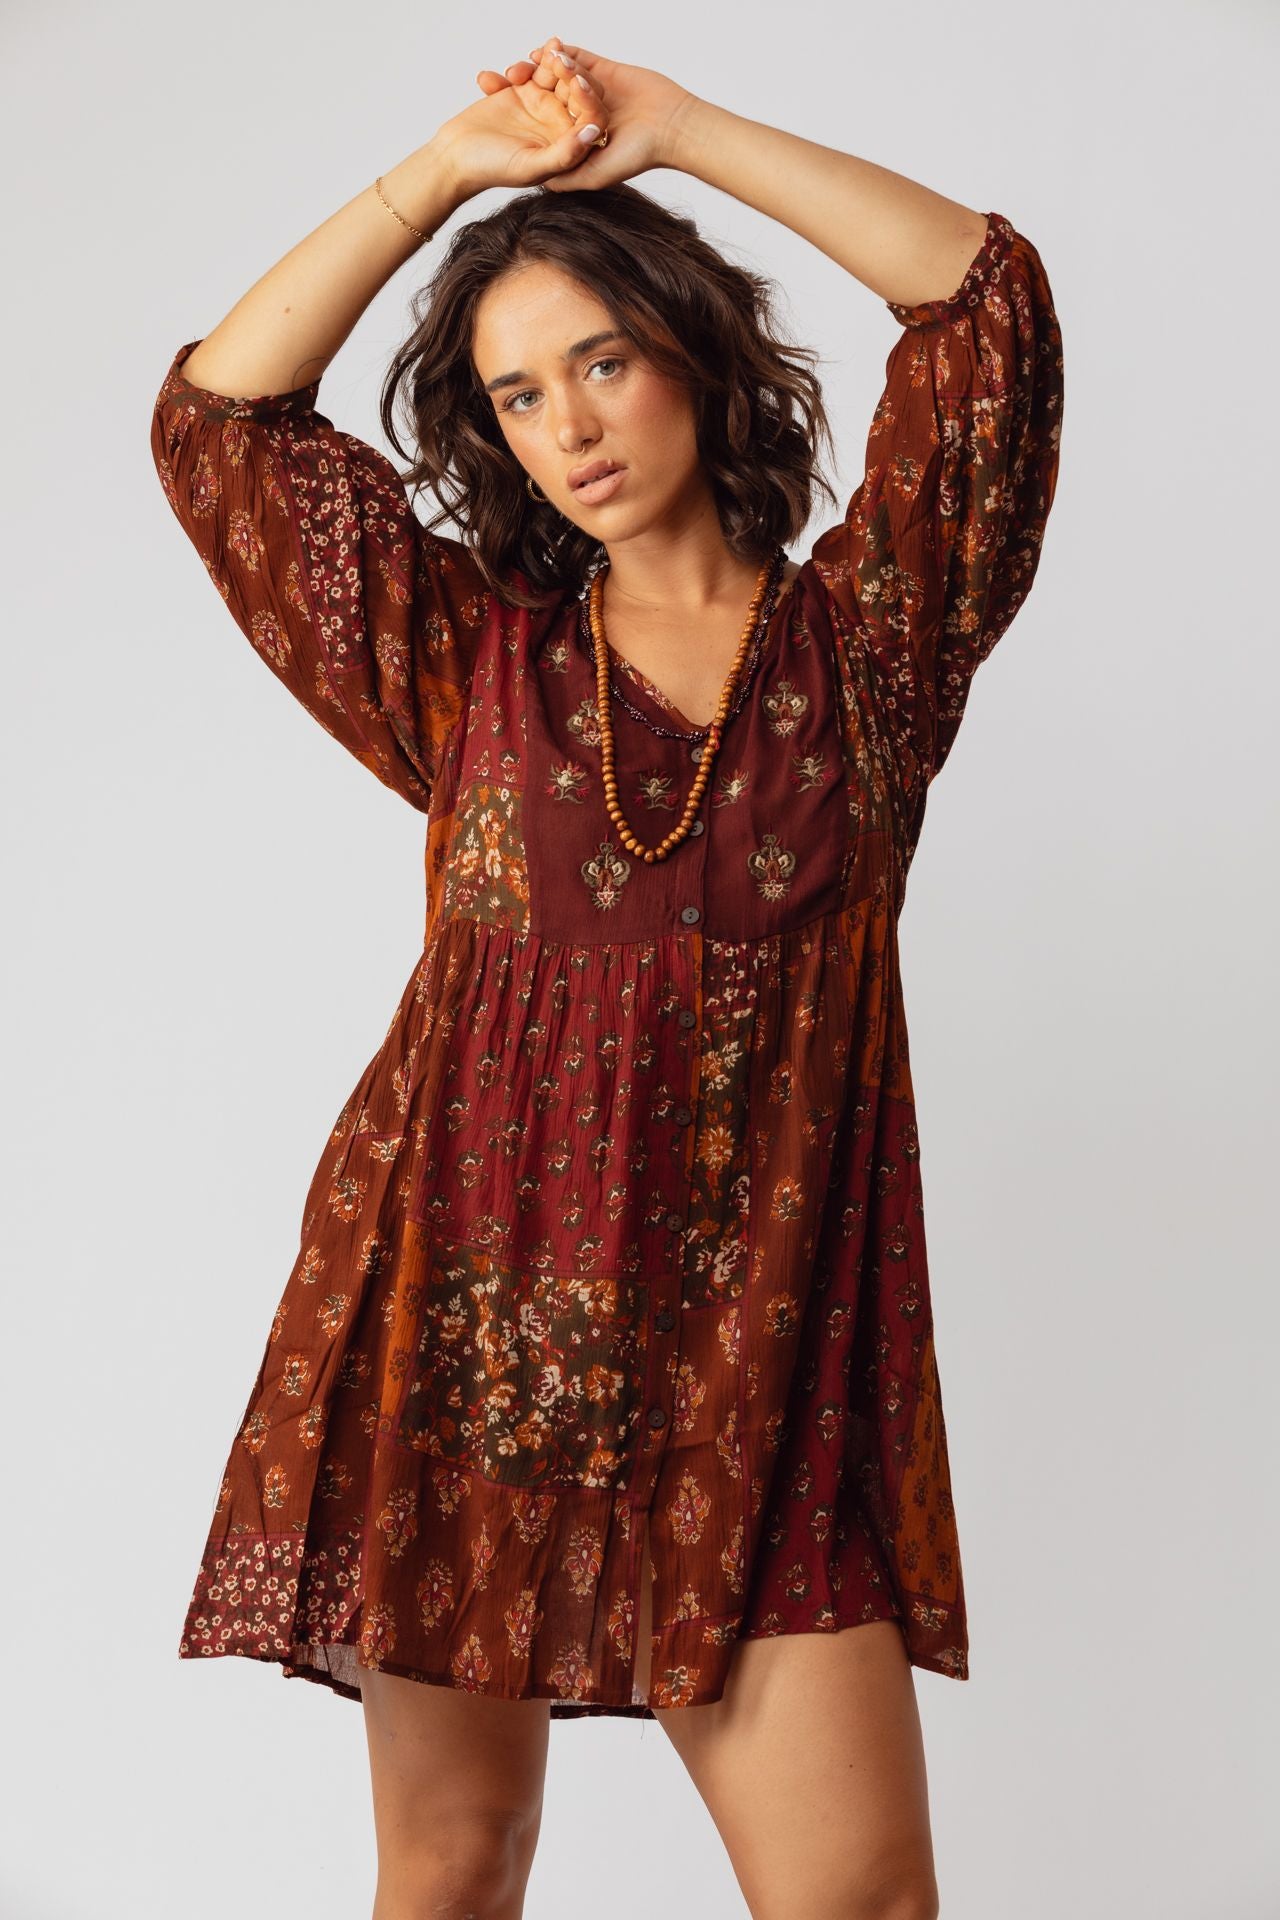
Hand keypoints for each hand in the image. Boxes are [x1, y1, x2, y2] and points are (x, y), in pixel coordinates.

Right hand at [435, 60, 613, 199]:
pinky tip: (509, 74)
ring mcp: (543, 105)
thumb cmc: (493, 169)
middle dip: (568, 70)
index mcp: (570, 145)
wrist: (456, 156)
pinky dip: (524, 65)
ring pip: (556, 74)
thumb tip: (594, 133)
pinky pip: (532, 68)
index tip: (575, 81)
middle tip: (552, 57)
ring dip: (546, 61)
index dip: (588, 96)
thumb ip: (565, 154)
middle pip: (577, 89)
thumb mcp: (530, 166)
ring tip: (526, 66)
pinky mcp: (523, 90)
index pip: (592, 115)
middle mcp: (561, 124)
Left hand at [475, 38, 697, 191]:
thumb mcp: (591, 176)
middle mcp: (577, 114)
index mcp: (571, 138)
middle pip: (539, 97)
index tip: (488, 109)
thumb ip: (562, 176)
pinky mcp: (603, 70)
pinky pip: (577, 58)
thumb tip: (533, 180)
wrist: (670, 126)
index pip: (534, 124)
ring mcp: (590, 91)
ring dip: (535, 69)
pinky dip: (560, 52)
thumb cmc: (636, 156)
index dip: (511, 115)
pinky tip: (544, 49)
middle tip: (493, 79)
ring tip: (517, 66)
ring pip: (554, 77)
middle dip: (516, 87)